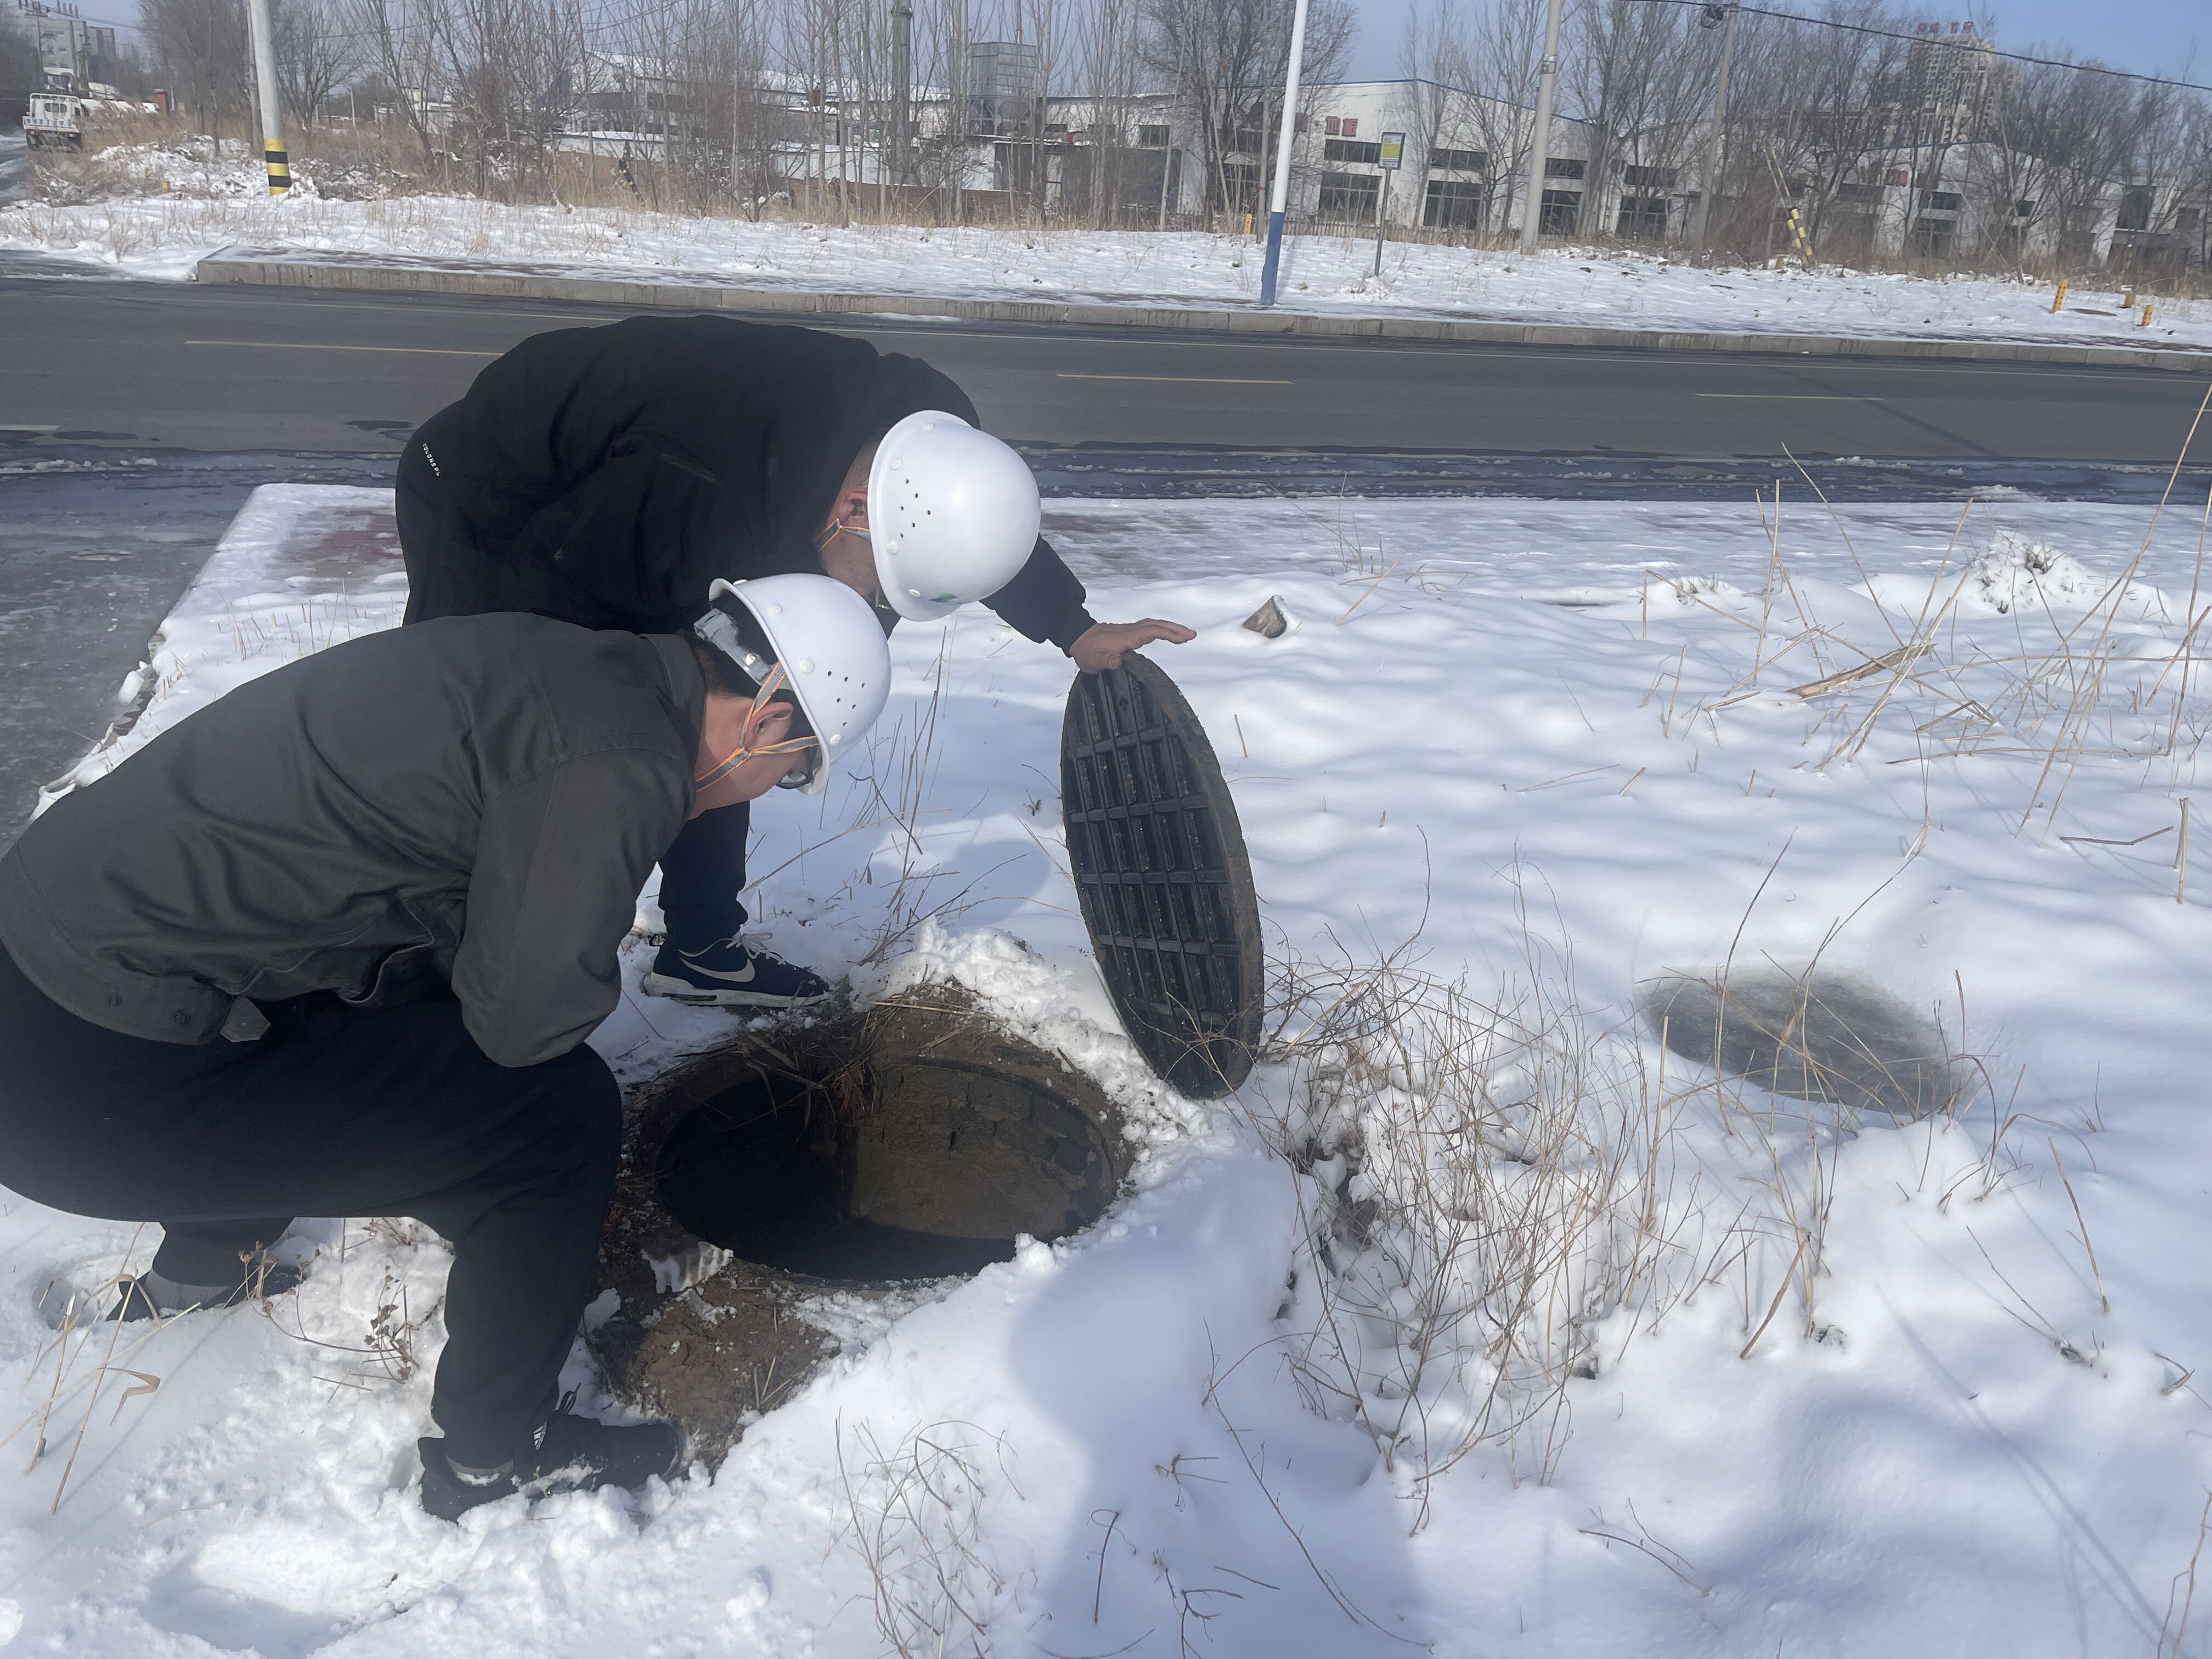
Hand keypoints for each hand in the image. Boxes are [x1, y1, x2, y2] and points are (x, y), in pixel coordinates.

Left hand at [1069, 619, 1196, 672]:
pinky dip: (1161, 629)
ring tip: (1186, 634)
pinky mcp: (1129, 632)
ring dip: (1170, 628)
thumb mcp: (1093, 661)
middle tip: (1192, 635)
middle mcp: (1130, 631)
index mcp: (1125, 638)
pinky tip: (1167, 633)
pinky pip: (1149, 627)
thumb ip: (1105, 661)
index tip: (1181, 638)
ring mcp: (1130, 630)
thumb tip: (1117, 662)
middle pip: (1157, 626)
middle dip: (1175, 629)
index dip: (1166, 634)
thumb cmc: (1086, 651)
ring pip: (1154, 625)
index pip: (1150, 632)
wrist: (1077, 637)